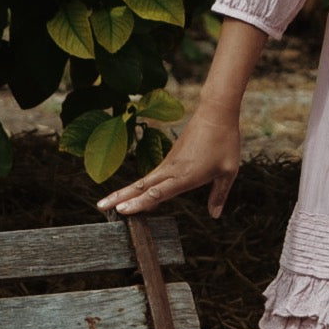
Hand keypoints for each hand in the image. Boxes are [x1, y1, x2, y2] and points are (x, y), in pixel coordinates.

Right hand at [95, 106, 240, 220]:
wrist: (216, 113)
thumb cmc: (224, 141)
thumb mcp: (228, 171)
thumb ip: (219, 194)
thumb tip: (214, 215)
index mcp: (186, 175)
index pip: (158, 192)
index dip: (140, 203)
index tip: (122, 210)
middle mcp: (172, 170)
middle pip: (142, 187)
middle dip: (120, 198)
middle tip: (100, 207)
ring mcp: (169, 163)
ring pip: (144, 181)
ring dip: (125, 192)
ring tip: (108, 203)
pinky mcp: (170, 158)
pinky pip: (152, 176)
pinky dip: (140, 187)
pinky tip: (135, 195)